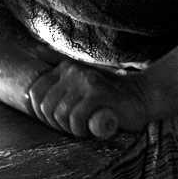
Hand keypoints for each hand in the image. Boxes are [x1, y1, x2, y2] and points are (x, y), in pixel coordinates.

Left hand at [25, 59, 149, 137]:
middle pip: (45, 105)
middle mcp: (73, 71)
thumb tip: (36, 50)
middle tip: (71, 127)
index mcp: (65, 67)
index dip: (40, 111)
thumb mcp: (82, 74)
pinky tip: (89, 129)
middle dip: (55, 122)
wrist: (142, 95)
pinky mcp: (99, 94)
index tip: (55, 120)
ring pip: (60, 113)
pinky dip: (80, 129)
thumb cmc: (109, 91)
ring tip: (82, 127)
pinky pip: (76, 117)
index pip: (35, 91)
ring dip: (69, 127)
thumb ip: (59, 62)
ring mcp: (86, 82)